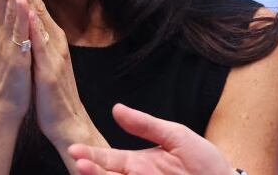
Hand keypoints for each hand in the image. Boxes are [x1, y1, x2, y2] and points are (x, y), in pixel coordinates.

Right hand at [0, 0, 33, 122]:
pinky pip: (17, 35)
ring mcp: (7, 43)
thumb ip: (19, 13)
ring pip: (8, 10)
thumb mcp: (16, 39)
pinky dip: (18, 17)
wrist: (6, 105)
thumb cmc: (13, 70)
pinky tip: (21, 1)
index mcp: (4, 24)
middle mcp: (2, 30)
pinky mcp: (15, 58)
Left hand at [19, 0, 103, 150]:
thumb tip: (32, 12)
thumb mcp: (45, 56)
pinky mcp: (50, 68)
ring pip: (39, 17)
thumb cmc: (52, 90)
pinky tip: (27, 10)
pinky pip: (41, 43)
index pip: (34, 0)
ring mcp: (53, 52)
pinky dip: (34, 24)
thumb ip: (40, 34)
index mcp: (50, 36)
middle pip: (36, 1)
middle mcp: (54, 38)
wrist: (67, 121)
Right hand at [68, 103, 233, 174]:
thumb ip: (146, 125)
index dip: (91, 155)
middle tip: (79, 164)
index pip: (108, 159)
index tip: (75, 151)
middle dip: (91, 172)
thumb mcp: (176, 136)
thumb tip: (117, 109)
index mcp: (138, 163)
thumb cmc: (203, 160)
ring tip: (90, 171)